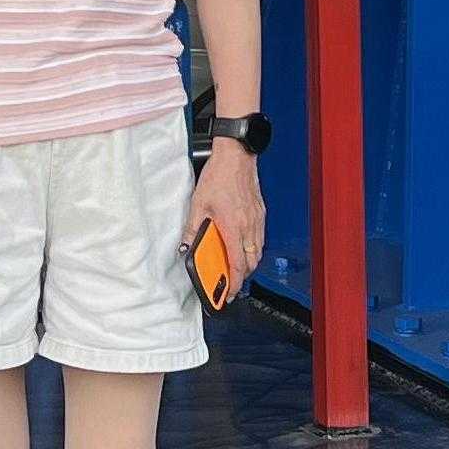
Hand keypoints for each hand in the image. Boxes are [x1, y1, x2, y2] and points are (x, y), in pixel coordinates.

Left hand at [182, 136, 263, 288]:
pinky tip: (243, 244)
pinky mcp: (260, 213)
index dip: (235, 283)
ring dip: (249, 262)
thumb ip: (193, 228)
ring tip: (236, 264)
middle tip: (230, 280)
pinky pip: (260, 238)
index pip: (237, 265)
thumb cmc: (219, 176)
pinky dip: (253, 247)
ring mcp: (257, 220)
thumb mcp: (198, 204)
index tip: (229, 293)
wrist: (236, 156)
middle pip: (251, 262)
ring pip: (258, 251)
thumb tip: (187, 245)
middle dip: (242, 275)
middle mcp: (248, 227)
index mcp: (233, 227)